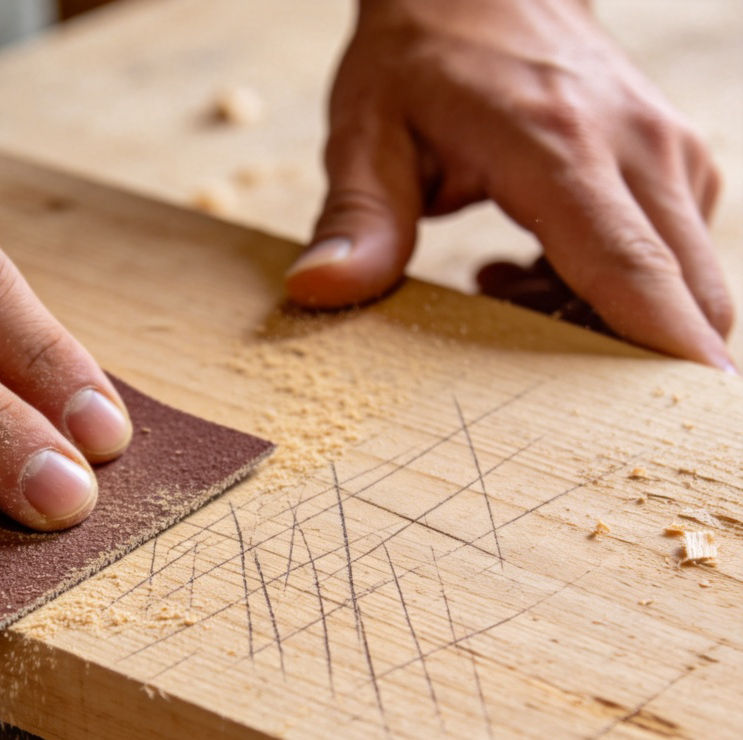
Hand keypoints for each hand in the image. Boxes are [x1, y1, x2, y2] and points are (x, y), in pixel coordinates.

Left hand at [285, 0, 734, 369]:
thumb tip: (317, 289)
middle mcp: (635, 148)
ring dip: (611, 324)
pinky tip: (533, 271)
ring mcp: (666, 153)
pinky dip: (614, 293)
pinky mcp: (671, 164)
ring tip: (506, 289)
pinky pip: (672, 259)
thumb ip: (355, 217)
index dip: (661, 351)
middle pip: (688, 290)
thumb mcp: (366, 131)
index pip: (631, 267)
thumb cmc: (421, 55)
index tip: (677, 418)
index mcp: (559, 148)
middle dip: (639, 361)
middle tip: (544, 374)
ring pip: (685, 282)